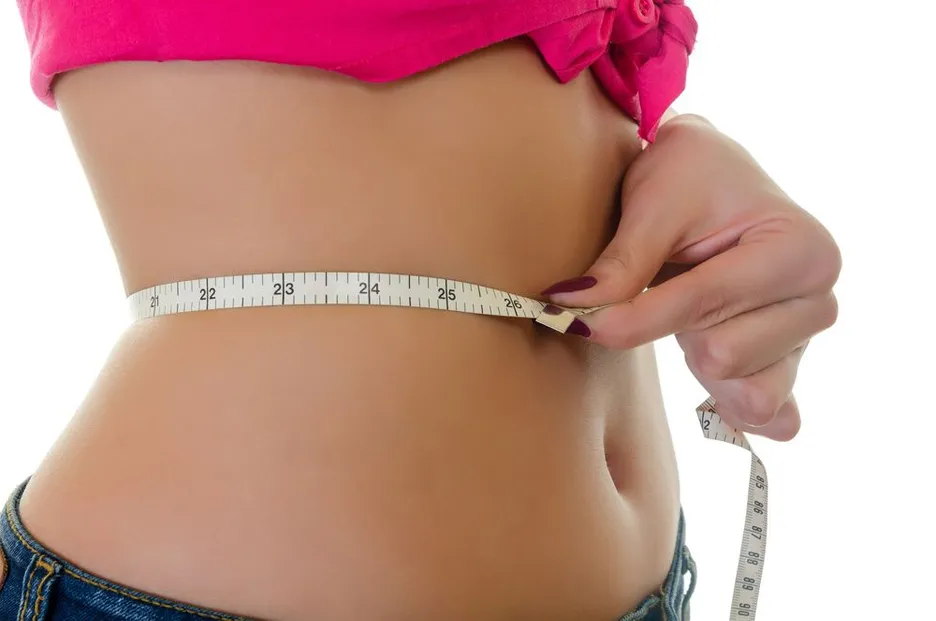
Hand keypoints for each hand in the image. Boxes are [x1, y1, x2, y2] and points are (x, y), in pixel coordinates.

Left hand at [541, 114, 840, 440]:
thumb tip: (575, 311)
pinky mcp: (786, 367)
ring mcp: (805, 340)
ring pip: (732, 384)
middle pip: (722, 355)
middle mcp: (817, 299)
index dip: (632, 314)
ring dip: (692, 352)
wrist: (709, 178)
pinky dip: (726, 403)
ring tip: (689, 307)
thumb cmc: (688, 177)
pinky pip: (763, 414)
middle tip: (664, 284)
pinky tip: (707, 386)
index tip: (576, 316)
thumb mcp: (654, 204)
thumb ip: (623, 262)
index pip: (703, 303)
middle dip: (672, 328)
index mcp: (801, 249)